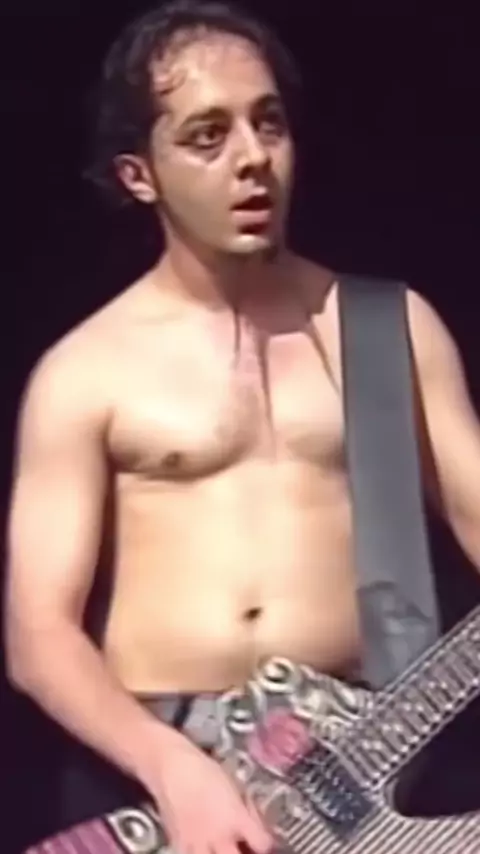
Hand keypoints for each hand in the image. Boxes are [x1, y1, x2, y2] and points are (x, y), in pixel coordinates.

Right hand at [145, 731, 274, 853]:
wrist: (172, 766)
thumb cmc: (205, 769)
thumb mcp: (235, 785)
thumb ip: (248, 811)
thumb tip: (256, 826)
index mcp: (236, 818)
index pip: (262, 844)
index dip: (266, 843)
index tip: (263, 840)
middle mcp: (219, 835)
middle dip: (245, 853)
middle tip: (245, 846)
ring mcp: (197, 843)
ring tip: (222, 847)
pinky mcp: (179, 845)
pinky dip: (200, 853)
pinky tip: (203, 847)